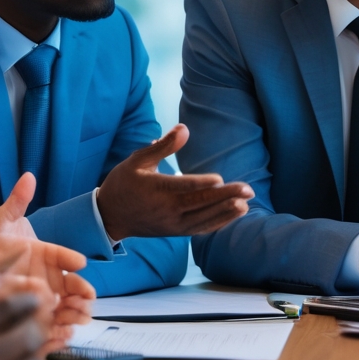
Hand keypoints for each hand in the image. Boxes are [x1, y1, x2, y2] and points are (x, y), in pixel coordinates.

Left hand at [0, 174, 95, 329]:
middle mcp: (51, 277)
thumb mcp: (1, 222)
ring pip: (71, 308)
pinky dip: (63, 331)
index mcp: (48, 255)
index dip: (73, 262)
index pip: (67, 259)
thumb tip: (28, 176)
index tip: (78, 263)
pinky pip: (56, 326)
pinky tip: (62, 332)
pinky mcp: (39, 316)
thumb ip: (17, 201)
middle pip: (76, 288)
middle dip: (83, 294)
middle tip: (83, 298)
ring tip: (73, 317)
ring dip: (77, 313)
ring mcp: (46, 298)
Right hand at [95, 124, 253, 240]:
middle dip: (225, 197)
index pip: (182, 187)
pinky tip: (234, 214)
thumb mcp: (137, 160)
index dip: (201, 184)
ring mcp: (171, 223)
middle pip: (198, 203)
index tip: (219, 178)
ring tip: (246, 204)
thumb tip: (184, 128)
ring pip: (202, 219)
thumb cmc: (124, 182)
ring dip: (225, 212)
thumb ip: (163, 146)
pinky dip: (217, 223)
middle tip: (248, 190)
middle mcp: (165, 209)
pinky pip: (200, 228)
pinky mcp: (176, 231)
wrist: (110, 216)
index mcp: (154, 189)